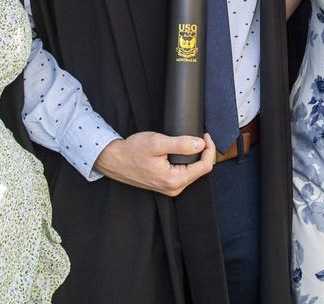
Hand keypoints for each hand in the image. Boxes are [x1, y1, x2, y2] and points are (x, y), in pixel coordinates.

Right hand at [94, 131, 215, 195]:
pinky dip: (187, 161)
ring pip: (193, 171)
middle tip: (201, 136)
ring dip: (196, 156)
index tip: (205, 135)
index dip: (209, 149)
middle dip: (204, 152)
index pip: (204, 167)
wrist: (114, 159)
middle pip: (200, 170)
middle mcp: (174, 188)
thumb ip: (181, 144)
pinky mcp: (165, 183)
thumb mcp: (157, 143)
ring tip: (192, 142)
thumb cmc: (132, 151)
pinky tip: (183, 151)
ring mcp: (170, 187)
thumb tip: (200, 144)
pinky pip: (184, 172)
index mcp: (174, 180)